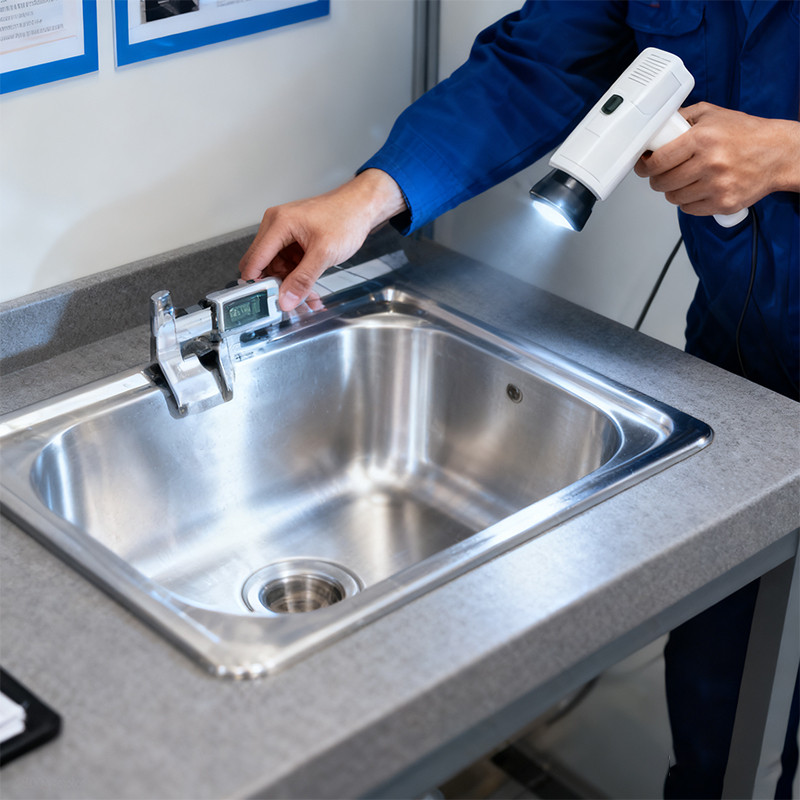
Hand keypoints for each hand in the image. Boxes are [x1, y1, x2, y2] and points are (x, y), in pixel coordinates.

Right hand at [239, 169, 406, 310]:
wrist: (361, 206)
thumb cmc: (346, 218)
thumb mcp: (324, 254)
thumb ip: (302, 279)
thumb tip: (285, 299)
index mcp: (278, 224)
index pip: (254, 259)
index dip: (257, 283)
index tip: (266, 302)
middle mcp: (276, 225)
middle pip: (262, 264)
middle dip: (275, 284)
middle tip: (291, 300)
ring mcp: (283, 231)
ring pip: (275, 266)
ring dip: (287, 282)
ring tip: (306, 295)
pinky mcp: (292, 238)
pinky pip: (286, 262)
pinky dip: (295, 275)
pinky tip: (308, 285)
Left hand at [634, 102, 799, 216]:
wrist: (779, 153)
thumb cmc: (747, 134)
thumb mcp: (713, 115)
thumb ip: (683, 117)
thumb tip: (658, 126)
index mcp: (703, 139)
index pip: (658, 160)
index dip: (645, 166)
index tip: (644, 165)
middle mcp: (710, 163)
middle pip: (662, 182)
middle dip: (657, 179)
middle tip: (661, 174)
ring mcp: (717, 186)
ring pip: (674, 198)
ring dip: (672, 191)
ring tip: (681, 181)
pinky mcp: (724, 203)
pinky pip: (689, 209)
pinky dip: (687, 202)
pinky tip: (695, 190)